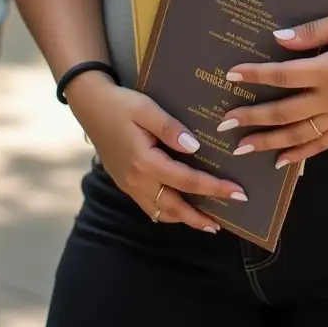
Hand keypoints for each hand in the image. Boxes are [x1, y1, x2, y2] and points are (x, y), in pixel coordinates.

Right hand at [65, 70, 247, 232]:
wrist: (90, 106)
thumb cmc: (120, 104)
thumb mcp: (146, 108)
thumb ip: (170, 128)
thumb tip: (194, 147)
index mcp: (145, 162)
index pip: (188, 181)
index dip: (215, 188)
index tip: (237, 193)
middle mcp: (136, 181)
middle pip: (175, 208)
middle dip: (201, 217)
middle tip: (227, 221)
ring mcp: (129, 185)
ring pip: (161, 212)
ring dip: (184, 219)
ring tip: (208, 222)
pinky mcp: (125, 184)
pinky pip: (150, 207)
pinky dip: (167, 212)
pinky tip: (180, 208)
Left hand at [218, 9, 327, 166]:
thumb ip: (312, 31)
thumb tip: (278, 40)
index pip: (284, 76)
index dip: (255, 76)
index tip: (231, 76)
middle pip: (286, 112)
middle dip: (253, 118)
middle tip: (225, 123)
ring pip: (301, 135)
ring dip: (270, 142)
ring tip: (242, 148)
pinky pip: (324, 143)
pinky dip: (301, 154)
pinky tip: (281, 161)